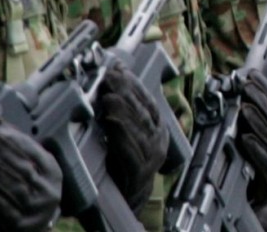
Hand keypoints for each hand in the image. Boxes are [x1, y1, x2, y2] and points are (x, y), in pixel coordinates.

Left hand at [0, 116, 62, 231]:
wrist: (38, 224)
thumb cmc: (36, 189)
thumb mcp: (39, 169)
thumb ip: (23, 148)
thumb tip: (0, 124)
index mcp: (54, 173)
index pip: (35, 152)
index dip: (15, 138)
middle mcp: (48, 191)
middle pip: (23, 167)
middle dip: (0, 151)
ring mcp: (36, 210)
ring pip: (13, 186)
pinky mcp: (22, 225)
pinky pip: (5, 209)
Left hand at [96, 60, 168, 212]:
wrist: (130, 197)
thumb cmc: (124, 160)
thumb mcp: (125, 130)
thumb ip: (121, 106)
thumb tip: (115, 71)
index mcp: (157, 127)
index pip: (147, 100)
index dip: (133, 83)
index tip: (118, 69)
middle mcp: (157, 140)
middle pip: (143, 112)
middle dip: (125, 92)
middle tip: (109, 77)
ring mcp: (151, 157)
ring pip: (138, 129)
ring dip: (123, 110)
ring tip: (109, 96)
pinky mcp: (139, 173)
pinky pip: (130, 151)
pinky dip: (121, 134)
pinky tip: (110, 122)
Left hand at [236, 67, 266, 205]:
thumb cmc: (263, 162)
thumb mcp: (263, 138)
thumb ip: (255, 118)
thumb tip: (238, 93)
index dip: (266, 89)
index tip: (253, 75)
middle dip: (260, 101)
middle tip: (245, 88)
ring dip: (257, 122)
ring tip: (244, 109)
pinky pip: (266, 162)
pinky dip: (256, 149)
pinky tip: (246, 139)